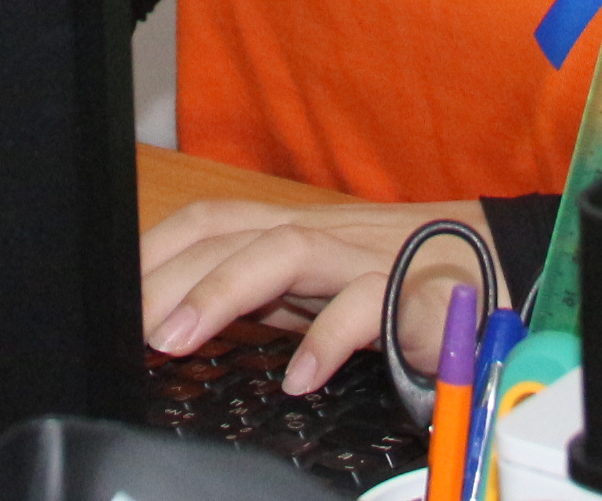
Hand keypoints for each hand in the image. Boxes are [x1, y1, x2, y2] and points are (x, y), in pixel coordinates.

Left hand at [140, 197, 495, 394]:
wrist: (490, 272)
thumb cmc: (387, 282)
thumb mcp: (309, 289)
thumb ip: (256, 297)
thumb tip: (172, 324)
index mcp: (287, 230)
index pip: (205, 223)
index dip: (153, 253)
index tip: (112, 298)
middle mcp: (317, 233)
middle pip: (228, 235)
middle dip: (166, 279)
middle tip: (129, 330)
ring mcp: (360, 257)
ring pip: (282, 251)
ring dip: (220, 291)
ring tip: (176, 340)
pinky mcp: (407, 294)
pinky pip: (363, 307)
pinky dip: (326, 340)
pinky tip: (299, 378)